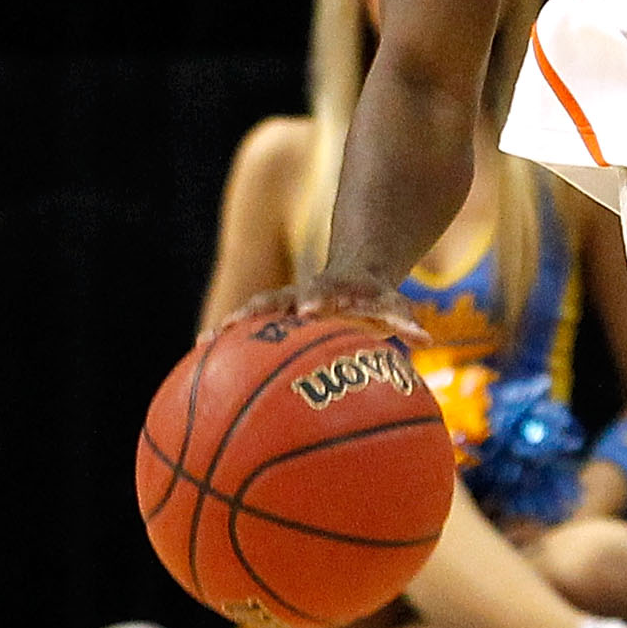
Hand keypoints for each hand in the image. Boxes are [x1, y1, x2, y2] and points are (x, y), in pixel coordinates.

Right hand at [221, 273, 426, 344]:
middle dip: (263, 309)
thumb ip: (405, 322)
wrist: (354, 273)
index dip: (318, 298)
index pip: (325, 291)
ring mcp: (285, 301)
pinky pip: (246, 324)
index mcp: (334, 290)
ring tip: (207, 341)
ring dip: (234, 323)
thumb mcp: (392, 307)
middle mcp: (304, 292)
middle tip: (239, 323)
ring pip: (256, 308)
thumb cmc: (374, 300)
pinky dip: (225, 334)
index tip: (308, 310)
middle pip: (279, 297)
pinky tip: (198, 354)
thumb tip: (427, 340)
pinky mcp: (272, 312)